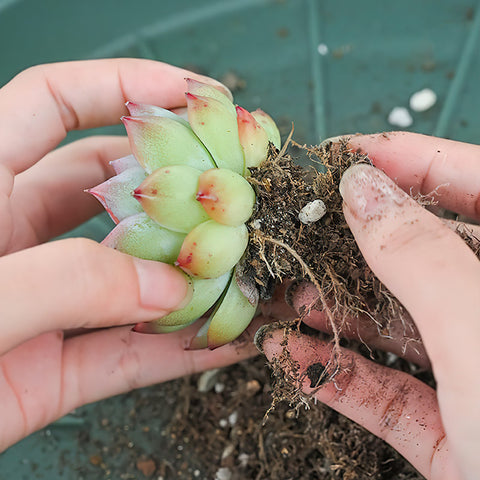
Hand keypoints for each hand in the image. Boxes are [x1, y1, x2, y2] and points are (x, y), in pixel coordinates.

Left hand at [0, 59, 258, 450]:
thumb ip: (65, 282)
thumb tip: (168, 288)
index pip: (53, 104)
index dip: (123, 85)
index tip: (193, 93)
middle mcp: (18, 241)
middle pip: (113, 192)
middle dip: (177, 185)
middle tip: (238, 187)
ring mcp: (45, 307)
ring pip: (132, 279)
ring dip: (189, 277)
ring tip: (248, 264)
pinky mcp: (57, 371)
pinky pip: (132, 356)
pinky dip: (180, 350)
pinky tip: (230, 340)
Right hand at [258, 132, 479, 479]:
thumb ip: (419, 255)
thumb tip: (361, 188)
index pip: (473, 180)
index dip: (407, 158)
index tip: (341, 154)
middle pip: (424, 255)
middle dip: (353, 244)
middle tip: (297, 229)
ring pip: (399, 325)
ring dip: (334, 310)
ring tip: (284, 293)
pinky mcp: (455, 433)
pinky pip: (389, 391)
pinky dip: (336, 374)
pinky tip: (287, 355)